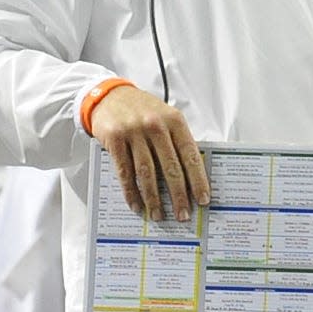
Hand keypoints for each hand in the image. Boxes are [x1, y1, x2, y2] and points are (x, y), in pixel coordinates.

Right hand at [89, 85, 209, 221]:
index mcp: (174, 121)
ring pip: (147, 173)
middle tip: (182, 215)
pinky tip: (137, 204)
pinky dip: (131, 191)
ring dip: (153, 198)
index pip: (190, 155)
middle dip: (178, 195)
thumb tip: (192, 176)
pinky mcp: (115, 139)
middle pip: (170, 167)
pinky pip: (125, 172)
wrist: (109, 95)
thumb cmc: (142, 110)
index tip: (203, 199)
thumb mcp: (165, 117)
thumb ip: (177, 141)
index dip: (198, 180)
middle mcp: (155, 125)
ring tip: (158, 215)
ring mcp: (134, 132)